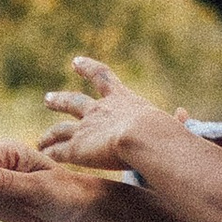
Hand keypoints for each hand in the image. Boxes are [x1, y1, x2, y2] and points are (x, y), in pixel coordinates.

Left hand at [39, 54, 180, 172]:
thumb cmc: (164, 132)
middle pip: (73, 101)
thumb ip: (176, 120)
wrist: (144, 137)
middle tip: (47, 98)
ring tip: (40, 140)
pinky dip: (51, 155)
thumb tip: (182, 113)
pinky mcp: (77, 149)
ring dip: (49, 134)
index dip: (89, 68)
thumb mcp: (171, 123)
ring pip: (60, 129)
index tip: (75, 62)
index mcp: (122, 100)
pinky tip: (43, 159)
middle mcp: (99, 111)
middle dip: (60, 100)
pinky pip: (58, 152)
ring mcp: (85, 129)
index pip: (103, 77)